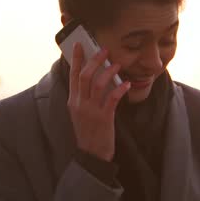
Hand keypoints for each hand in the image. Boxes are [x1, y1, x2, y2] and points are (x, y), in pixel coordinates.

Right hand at [67, 42, 130, 161]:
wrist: (91, 155)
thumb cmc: (89, 132)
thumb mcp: (80, 113)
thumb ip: (84, 97)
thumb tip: (95, 78)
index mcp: (73, 101)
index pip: (73, 75)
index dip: (75, 59)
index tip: (79, 45)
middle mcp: (80, 104)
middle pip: (85, 76)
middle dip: (95, 60)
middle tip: (104, 50)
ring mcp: (91, 111)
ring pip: (98, 84)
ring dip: (109, 72)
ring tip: (118, 64)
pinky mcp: (104, 118)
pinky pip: (112, 99)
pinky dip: (120, 89)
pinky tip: (127, 84)